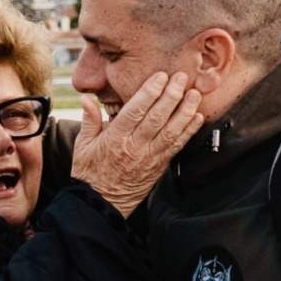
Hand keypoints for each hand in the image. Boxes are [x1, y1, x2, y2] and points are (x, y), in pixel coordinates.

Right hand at [71, 72, 203, 217]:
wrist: (101, 204)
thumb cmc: (90, 173)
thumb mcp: (83, 145)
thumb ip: (89, 120)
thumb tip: (86, 98)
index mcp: (115, 139)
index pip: (135, 111)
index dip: (149, 92)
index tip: (160, 76)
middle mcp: (134, 147)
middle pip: (157, 118)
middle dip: (171, 95)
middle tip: (182, 77)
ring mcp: (149, 158)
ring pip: (171, 132)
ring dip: (185, 111)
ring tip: (194, 94)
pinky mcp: (159, 166)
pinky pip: (176, 147)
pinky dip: (189, 132)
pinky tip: (198, 117)